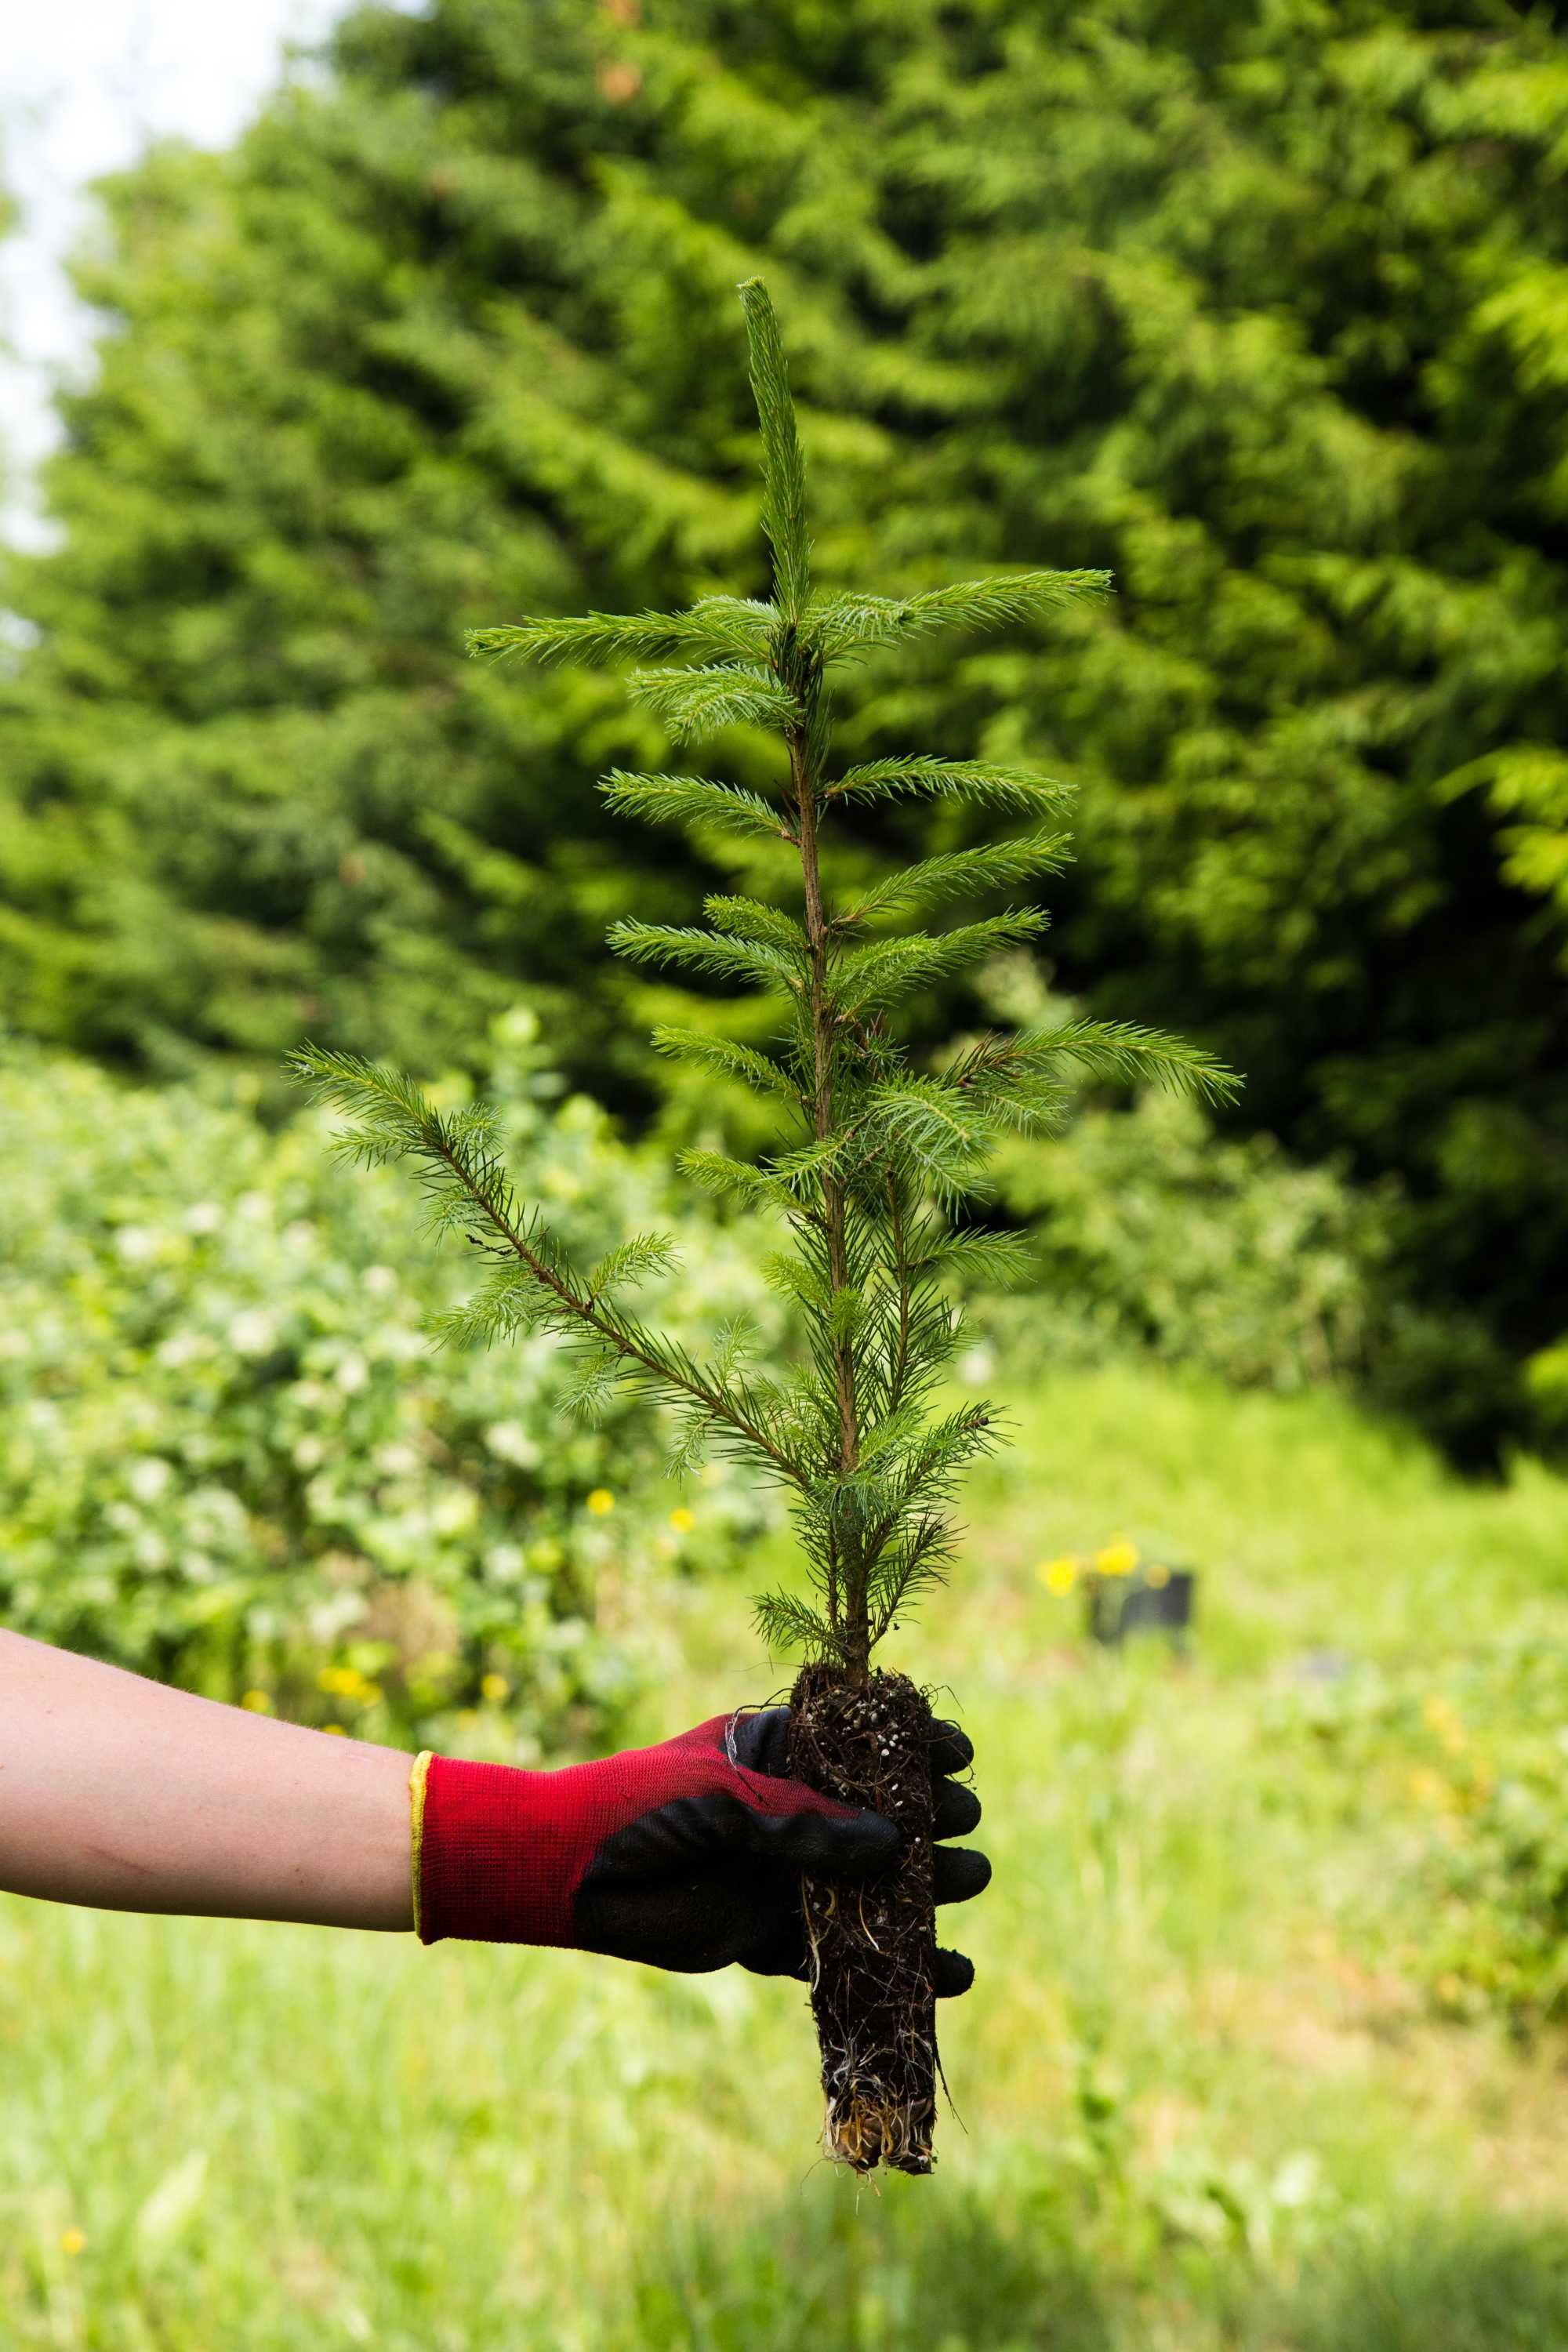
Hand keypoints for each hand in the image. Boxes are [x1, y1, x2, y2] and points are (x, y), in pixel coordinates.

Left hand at [415, 1705, 989, 1992]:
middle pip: (879, 1813)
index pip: (862, 1742)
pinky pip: (841, 1952)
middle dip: (930, 1816)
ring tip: (968, 1883)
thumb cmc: (642, 1810)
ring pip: (869, 1882)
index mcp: (776, 1753)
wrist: (568, 1876)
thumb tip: (895, 1844)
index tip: (959, 1755)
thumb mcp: (728, 1803)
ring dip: (924, 1885)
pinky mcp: (767, 1934)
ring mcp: (782, 1873)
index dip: (914, 1747)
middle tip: (964, 1824)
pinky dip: (894, 1964)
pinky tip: (949, 1974)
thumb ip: (808, 1825)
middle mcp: (788, 1811)